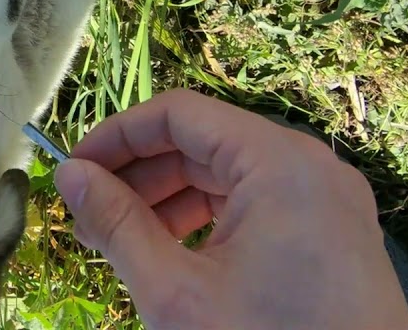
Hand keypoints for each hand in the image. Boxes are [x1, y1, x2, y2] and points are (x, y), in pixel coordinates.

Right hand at [54, 89, 407, 329]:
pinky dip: (211, 222)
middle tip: (88, 219)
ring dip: (170, 202)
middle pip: (204, 143)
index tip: (74, 172)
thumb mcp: (177, 292)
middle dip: (139, 177)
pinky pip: (261, 205)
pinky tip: (174, 258)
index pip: (179, 114)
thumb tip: (70, 177)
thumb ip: (118, 225)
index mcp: (279, 162)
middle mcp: (312, 167)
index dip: (117, 136)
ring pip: (231, 176)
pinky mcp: (336, 236)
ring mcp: (331, 201)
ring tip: (121, 243)